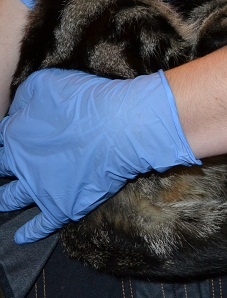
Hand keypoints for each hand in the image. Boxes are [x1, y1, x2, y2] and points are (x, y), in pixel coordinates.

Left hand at [0, 68, 198, 242]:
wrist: (120, 128)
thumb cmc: (88, 101)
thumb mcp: (48, 83)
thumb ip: (25, 95)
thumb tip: (16, 108)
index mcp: (15, 132)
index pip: (0, 137)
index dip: (4, 137)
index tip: (8, 139)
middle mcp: (21, 162)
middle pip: (1, 168)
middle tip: (1, 170)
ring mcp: (39, 187)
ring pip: (12, 198)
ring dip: (4, 200)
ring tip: (0, 203)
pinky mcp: (61, 206)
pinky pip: (40, 225)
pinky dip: (30, 233)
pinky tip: (21, 238)